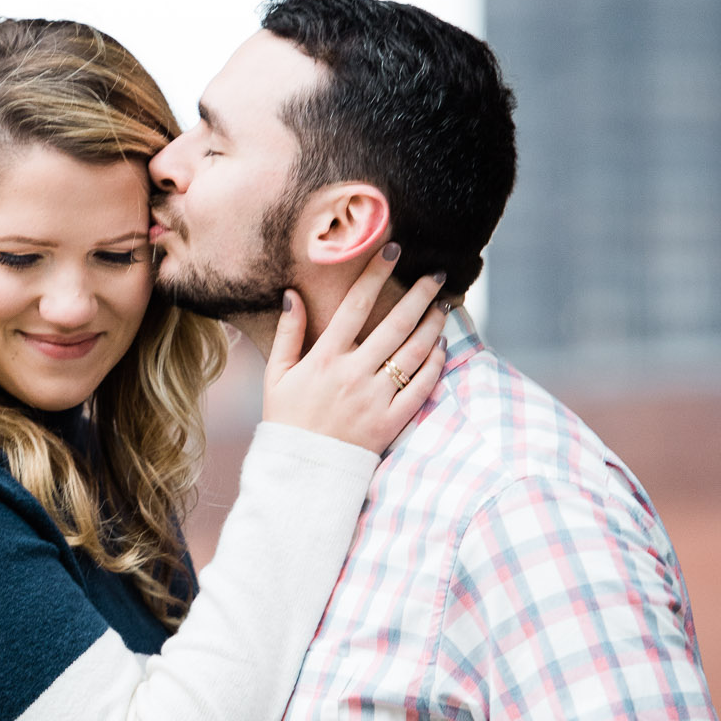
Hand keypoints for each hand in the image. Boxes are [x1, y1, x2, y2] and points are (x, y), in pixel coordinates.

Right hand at [262, 245, 447, 451]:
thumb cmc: (287, 419)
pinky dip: (434, 365)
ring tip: (444, 307)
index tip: (393, 250)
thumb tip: (293, 293)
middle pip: (394, 324)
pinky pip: (421, 388)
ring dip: (432, 326)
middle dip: (419, 295)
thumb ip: (288, 332)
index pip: (354, 305)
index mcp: (325, 358)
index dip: (375, 274)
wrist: (303, 471)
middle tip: (436, 275)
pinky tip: (440, 348)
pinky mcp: (392, 421)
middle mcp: (353, 374)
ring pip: (413, 353)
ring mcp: (375, 398)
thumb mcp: (277, 374)